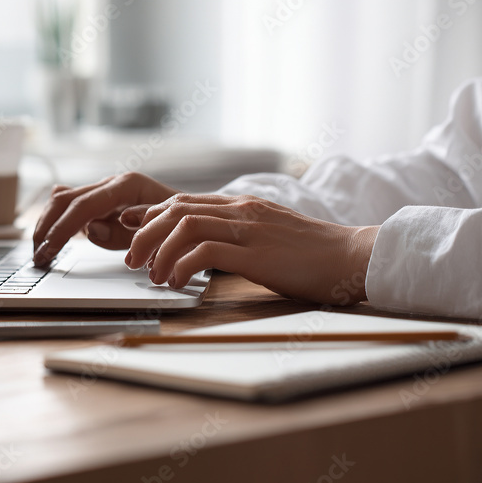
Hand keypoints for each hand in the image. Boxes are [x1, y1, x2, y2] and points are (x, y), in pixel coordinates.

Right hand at [32, 172, 178, 265]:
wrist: (197, 214)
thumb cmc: (181, 224)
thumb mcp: (157, 233)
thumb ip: (123, 234)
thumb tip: (90, 229)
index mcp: (126, 185)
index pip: (83, 205)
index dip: (61, 229)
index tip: (47, 250)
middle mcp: (113, 182)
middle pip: (66, 199)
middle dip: (47, 227)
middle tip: (37, 255)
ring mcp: (106, 189)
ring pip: (65, 199)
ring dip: (48, 223)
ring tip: (39, 248)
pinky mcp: (103, 199)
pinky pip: (73, 204)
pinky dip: (58, 218)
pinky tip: (49, 234)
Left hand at [123, 193, 378, 304]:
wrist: (353, 257)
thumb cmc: (313, 255)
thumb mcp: (269, 234)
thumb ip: (239, 233)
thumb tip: (209, 246)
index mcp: (242, 205)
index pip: (183, 200)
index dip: (150, 213)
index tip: (128, 227)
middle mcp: (241, 210)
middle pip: (175, 210)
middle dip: (145, 233)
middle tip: (131, 260)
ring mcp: (249, 229)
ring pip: (184, 226)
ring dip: (159, 250)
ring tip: (152, 275)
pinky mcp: (257, 253)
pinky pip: (206, 252)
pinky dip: (182, 265)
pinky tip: (176, 282)